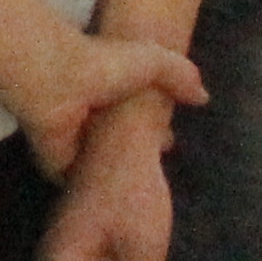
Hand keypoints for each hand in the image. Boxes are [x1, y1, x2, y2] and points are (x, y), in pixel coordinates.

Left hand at [13, 29, 203, 178]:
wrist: (57, 82)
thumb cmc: (102, 65)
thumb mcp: (154, 61)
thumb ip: (180, 75)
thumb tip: (203, 97)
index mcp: (109, 88)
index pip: (134, 110)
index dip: (151, 123)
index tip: (170, 138)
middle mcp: (91, 114)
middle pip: (117, 138)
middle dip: (136, 150)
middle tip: (160, 163)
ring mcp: (73, 139)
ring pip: (100, 160)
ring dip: (117, 170)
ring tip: (145, 187)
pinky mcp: (57, 162)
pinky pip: (79, 179)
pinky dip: (93, 186)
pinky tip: (116, 199)